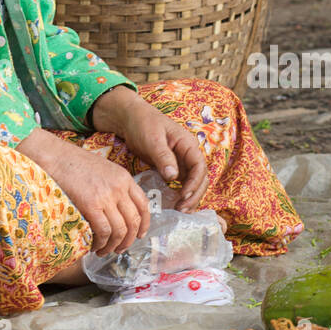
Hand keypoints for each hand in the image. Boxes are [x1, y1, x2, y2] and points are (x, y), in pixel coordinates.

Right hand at [18, 128, 150, 256]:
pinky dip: (101, 243)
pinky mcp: (91, 205)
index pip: (143, 205)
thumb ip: (115, 186)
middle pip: (133, 221)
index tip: (139, 235)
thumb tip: (118, 211)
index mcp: (124, 177)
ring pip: (120, 230)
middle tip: (120, 248)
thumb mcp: (104, 170)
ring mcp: (106, 196)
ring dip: (113, 245)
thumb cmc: (75, 163)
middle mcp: (119, 187)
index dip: (143, 224)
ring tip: (104, 250)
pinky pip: (103, 231)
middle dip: (128, 240)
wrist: (56, 157)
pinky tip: (94, 246)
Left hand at [92, 89, 208, 212]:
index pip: (199, 166)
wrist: (130, 118)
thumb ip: (163, 157)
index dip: (195, 183)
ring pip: (192, 182)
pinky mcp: (171, 167)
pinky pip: (181, 183)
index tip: (184, 195)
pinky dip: (180, 194)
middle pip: (200, 178)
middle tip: (183, 209)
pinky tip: (174, 205)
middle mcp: (188, 154)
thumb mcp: (152, 139)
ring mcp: (181, 161)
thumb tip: (173, 177)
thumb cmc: (143, 123)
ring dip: (190, 197)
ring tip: (181, 211)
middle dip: (195, 194)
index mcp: (188, 144)